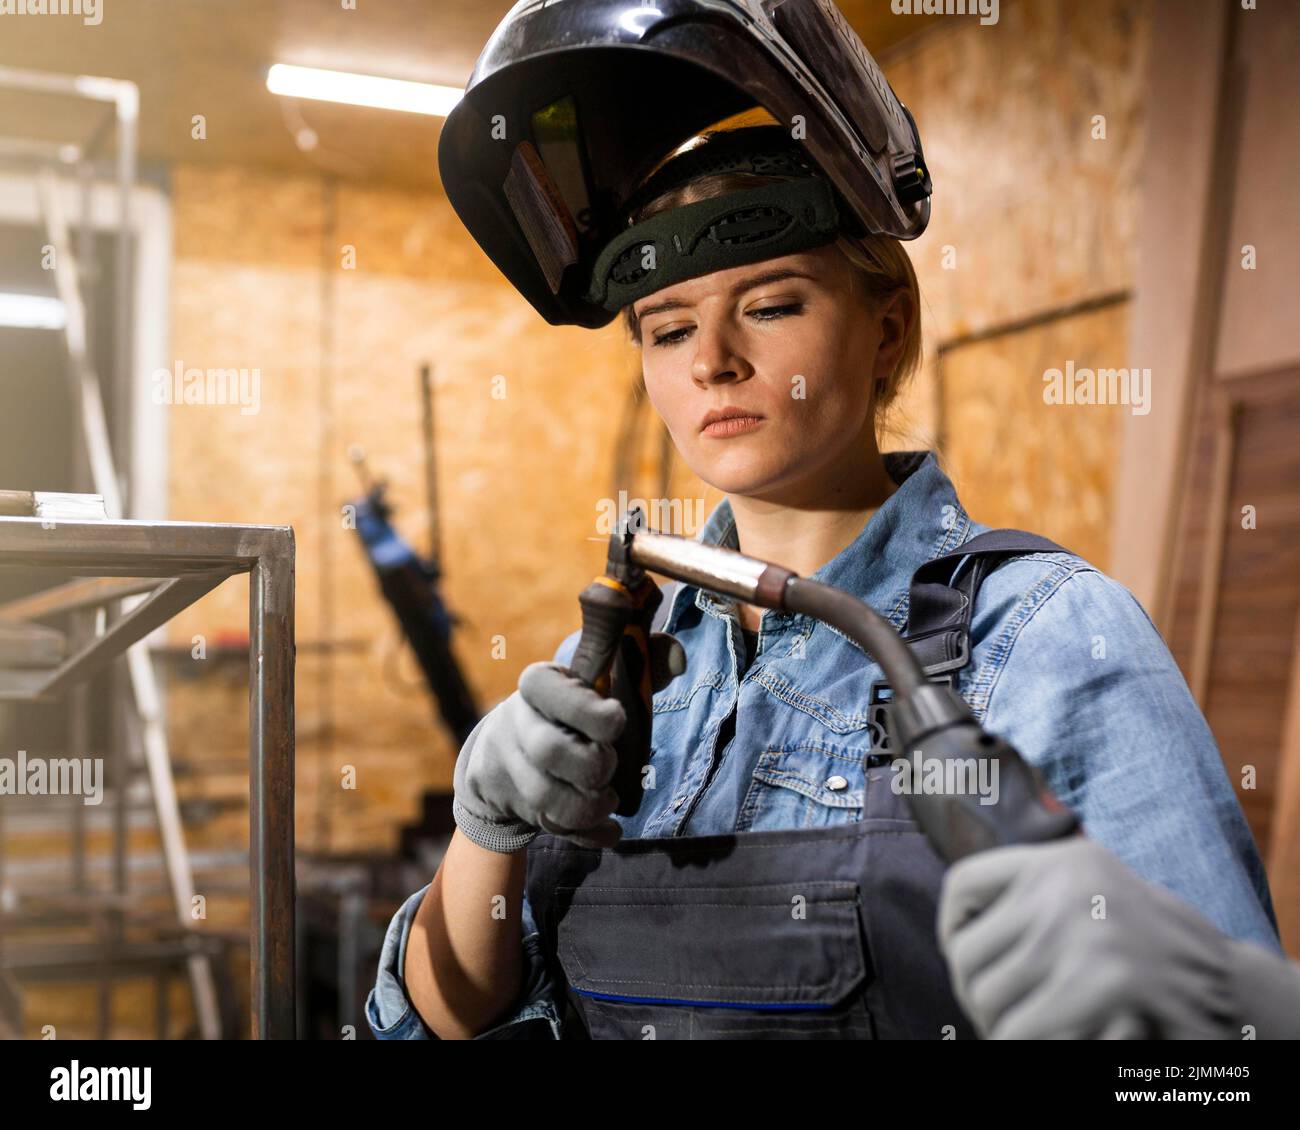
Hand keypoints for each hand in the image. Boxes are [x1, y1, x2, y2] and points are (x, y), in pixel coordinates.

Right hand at [453, 661, 627, 852]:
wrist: (510, 747)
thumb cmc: (574, 704)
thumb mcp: (598, 676)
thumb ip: (643, 661)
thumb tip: (678, 660)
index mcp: (538, 685)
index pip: (546, 690)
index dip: (586, 709)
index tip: (617, 718)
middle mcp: (517, 724)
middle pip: (547, 750)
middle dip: (592, 765)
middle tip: (611, 765)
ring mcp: (514, 769)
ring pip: (545, 798)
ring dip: (588, 807)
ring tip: (609, 800)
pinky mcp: (520, 804)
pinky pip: (551, 828)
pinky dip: (587, 835)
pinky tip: (610, 831)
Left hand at [936, 837, 1240, 1038]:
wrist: (1233, 990)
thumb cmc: (1153, 950)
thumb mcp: (1093, 895)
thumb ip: (1035, 898)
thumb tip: (958, 929)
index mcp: (1061, 860)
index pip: (963, 884)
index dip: (951, 928)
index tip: (963, 959)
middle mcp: (1066, 886)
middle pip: (967, 951)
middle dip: (974, 993)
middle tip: (995, 1016)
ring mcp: (1085, 931)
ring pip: (986, 995)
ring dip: (995, 1023)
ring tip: (1017, 1030)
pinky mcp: (1102, 982)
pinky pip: (1017, 1029)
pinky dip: (1016, 1044)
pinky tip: (1039, 1042)